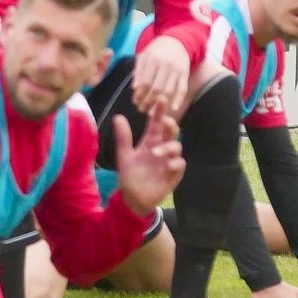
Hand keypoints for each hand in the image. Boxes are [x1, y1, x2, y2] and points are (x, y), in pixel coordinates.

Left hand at [110, 98, 184, 214]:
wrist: (133, 198)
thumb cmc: (130, 175)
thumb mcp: (124, 155)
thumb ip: (123, 137)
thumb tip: (118, 117)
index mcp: (150, 142)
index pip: (156, 124)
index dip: (159, 112)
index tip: (161, 99)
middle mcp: (161, 148)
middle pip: (171, 132)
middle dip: (171, 124)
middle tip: (165, 121)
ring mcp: (168, 161)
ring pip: (176, 147)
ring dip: (168, 147)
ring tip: (155, 152)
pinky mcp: (173, 174)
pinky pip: (179, 165)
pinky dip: (175, 163)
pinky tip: (167, 164)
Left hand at [130, 34, 190, 113]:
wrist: (176, 40)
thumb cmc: (156, 49)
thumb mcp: (144, 55)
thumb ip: (138, 71)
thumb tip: (134, 88)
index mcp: (153, 60)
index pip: (145, 82)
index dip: (139, 94)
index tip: (135, 102)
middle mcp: (165, 65)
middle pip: (156, 89)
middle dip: (148, 102)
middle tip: (142, 109)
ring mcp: (176, 70)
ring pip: (168, 91)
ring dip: (160, 104)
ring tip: (152, 112)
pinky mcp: (185, 74)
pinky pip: (182, 89)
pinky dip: (179, 100)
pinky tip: (173, 109)